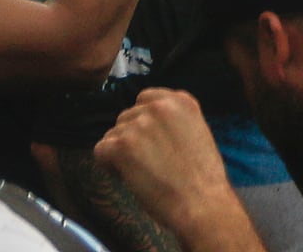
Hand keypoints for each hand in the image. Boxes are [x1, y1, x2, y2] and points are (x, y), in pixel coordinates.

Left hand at [94, 89, 241, 242]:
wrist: (201, 203)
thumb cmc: (201, 179)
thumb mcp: (196, 134)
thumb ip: (173, 123)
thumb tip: (147, 129)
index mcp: (181, 101)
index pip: (146, 99)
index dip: (144, 122)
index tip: (150, 142)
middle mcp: (159, 107)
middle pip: (127, 116)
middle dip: (132, 138)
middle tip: (147, 162)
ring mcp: (139, 124)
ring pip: (113, 134)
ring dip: (121, 153)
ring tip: (141, 173)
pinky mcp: (123, 145)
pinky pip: (101, 150)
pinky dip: (108, 166)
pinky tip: (126, 178)